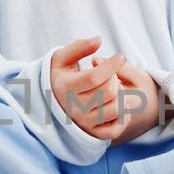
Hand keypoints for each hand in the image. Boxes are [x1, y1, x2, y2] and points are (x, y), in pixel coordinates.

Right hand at [49, 35, 169, 144]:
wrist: (51, 101)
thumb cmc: (60, 76)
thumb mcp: (62, 58)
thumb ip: (79, 47)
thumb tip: (98, 39)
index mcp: (65, 87)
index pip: (96, 77)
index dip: (112, 64)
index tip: (120, 56)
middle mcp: (73, 108)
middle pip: (108, 91)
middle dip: (115, 78)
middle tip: (111, 74)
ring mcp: (83, 123)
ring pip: (115, 110)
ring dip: (122, 96)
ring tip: (116, 88)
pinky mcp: (92, 134)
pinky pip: (115, 130)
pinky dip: (123, 118)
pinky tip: (119, 105)